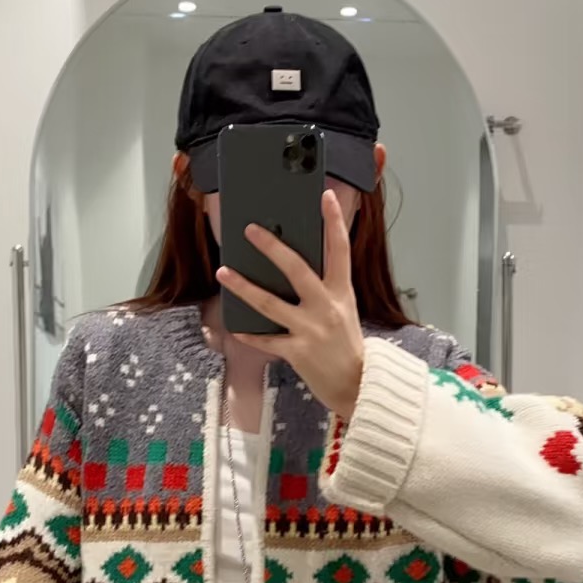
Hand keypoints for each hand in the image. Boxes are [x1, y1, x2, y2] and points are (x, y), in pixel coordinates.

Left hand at [217, 187, 364, 420]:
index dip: (334, 221)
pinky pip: (267, 340)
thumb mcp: (345, 310)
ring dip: (243, 287)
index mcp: (343, 292)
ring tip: (223, 272)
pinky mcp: (298, 352)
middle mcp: (327, 307)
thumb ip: (325, 289)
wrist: (359, 386)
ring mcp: (311, 329)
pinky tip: (235, 328)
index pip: (340, 249)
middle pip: (297, 269)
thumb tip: (294, 267)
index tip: (326, 196)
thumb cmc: (348, 346)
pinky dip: (250, 334)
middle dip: (272, 247)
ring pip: (270, 303)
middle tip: (250, 230)